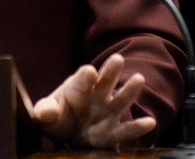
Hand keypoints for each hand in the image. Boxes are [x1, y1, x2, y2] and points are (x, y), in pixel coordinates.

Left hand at [32, 53, 155, 148]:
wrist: (68, 135)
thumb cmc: (58, 117)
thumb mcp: (47, 113)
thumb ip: (45, 112)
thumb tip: (46, 113)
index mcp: (79, 86)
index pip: (82, 78)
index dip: (85, 75)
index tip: (89, 72)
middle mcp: (97, 95)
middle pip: (105, 80)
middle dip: (110, 70)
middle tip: (117, 59)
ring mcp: (107, 112)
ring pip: (120, 99)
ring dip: (129, 90)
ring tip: (139, 79)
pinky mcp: (113, 132)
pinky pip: (127, 130)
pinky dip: (138, 127)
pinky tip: (150, 123)